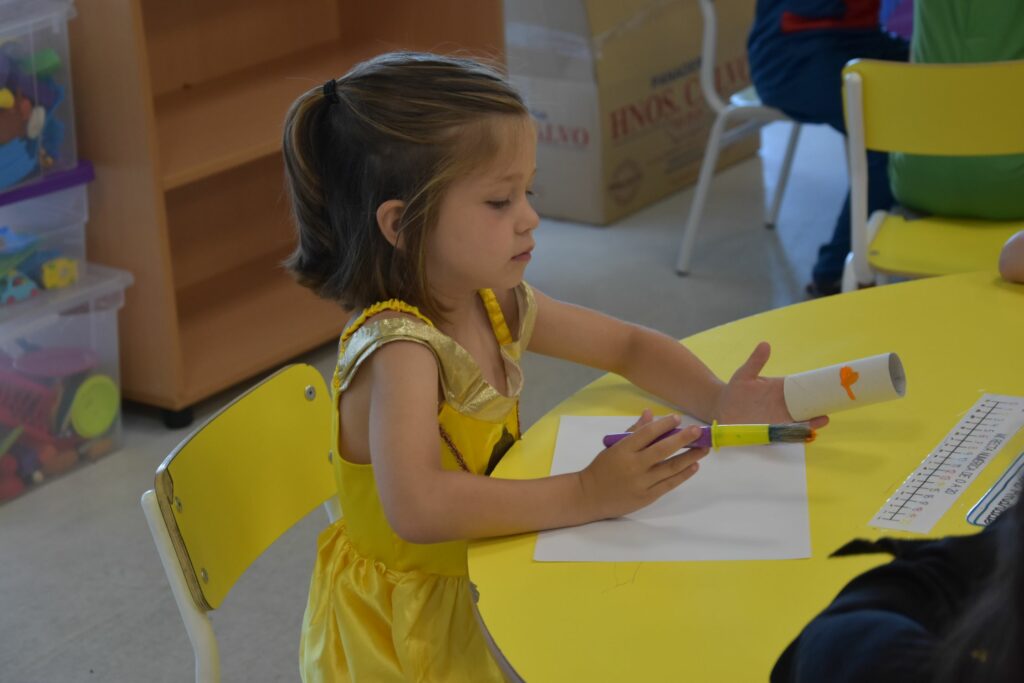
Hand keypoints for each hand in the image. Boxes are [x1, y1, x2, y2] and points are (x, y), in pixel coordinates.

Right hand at [577, 414, 708, 519]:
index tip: (677, 418)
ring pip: (670, 468)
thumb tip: (650, 414)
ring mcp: (641, 482)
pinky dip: (683, 475)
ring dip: (689, 457)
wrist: (589, 496)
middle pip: (662, 450)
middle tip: (697, 431)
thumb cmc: (602, 468)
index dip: (664, 425)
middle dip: (682, 439)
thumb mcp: (613, 446)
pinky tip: (693, 466)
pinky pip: (669, 484)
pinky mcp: (647, 496)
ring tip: (703, 449)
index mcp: (622, 449)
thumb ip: (633, 431)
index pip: (647, 433)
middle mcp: (633, 465)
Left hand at [715, 342, 828, 429]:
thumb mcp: (745, 374)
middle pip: (805, 408)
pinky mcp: (770, 430)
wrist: (722, 407)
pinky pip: (786, 433)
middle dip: (818, 409)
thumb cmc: (735, 390)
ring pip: (799, 421)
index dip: (815, 390)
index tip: (827, 389)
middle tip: (828, 412)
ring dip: (811, 423)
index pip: (801, 390)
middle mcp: (782, 405)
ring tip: (821, 421)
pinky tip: (804, 432)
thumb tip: (765, 344)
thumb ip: (756, 361)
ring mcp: (778, 418)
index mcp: (780, 390)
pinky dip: (796, 433)